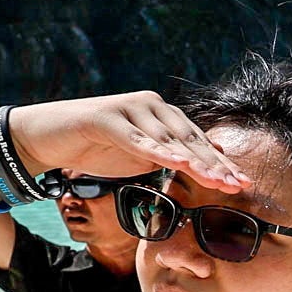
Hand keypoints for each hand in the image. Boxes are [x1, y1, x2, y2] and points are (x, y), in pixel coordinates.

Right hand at [8, 92, 248, 193]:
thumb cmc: (98, 147)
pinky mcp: (106, 117)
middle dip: (215, 165)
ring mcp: (129, 109)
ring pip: (168, 139)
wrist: (49, 138)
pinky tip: (177, 162)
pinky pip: (136, 139)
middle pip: (189, 139)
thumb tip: (205, 163)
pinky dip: (157, 151)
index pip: (198, 142)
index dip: (220, 163)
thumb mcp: (142, 156)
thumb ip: (170, 156)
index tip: (242, 183)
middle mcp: (151, 106)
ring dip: (194, 161)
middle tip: (238, 185)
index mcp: (163, 114)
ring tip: (216, 179)